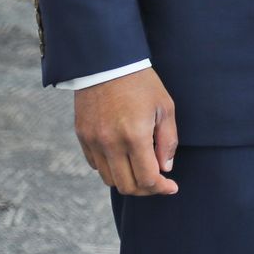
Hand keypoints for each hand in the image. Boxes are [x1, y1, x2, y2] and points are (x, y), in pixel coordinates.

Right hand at [73, 67, 177, 195]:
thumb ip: (167, 140)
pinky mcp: (82, 137)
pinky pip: (96, 164)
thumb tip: (165, 168)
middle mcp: (110, 144)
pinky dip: (111, 168)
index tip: (172, 187)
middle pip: (127, 185)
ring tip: (142, 170)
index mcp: (135, 136)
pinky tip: (124, 158)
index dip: (161, 188)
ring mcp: (93, 141)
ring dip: (127, 180)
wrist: (107, 63)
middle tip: (159, 182)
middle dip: (146, 189)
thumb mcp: (165, 107)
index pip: (147, 178)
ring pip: (109, 179)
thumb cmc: (142, 83)